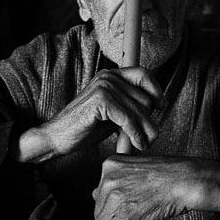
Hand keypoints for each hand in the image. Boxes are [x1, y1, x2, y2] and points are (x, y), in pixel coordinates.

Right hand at [12, 67, 162, 162]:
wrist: (58, 137)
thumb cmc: (86, 127)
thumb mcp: (112, 112)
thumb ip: (129, 105)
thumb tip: (157, 107)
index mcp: (110, 75)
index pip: (143, 74)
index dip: (156, 90)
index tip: (161, 106)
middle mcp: (108, 77)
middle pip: (144, 96)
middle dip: (150, 120)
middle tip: (150, 137)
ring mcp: (104, 87)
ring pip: (139, 109)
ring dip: (145, 131)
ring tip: (144, 144)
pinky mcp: (100, 101)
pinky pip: (128, 119)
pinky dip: (135, 134)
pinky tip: (136, 145)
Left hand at [92, 155, 219, 219]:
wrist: (186, 180)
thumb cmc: (169, 174)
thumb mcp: (138, 168)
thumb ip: (119, 180)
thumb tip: (98, 196)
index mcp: (111, 163)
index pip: (98, 192)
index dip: (106, 207)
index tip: (112, 215)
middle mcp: (108, 177)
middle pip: (98, 207)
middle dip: (107, 219)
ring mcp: (114, 195)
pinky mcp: (122, 214)